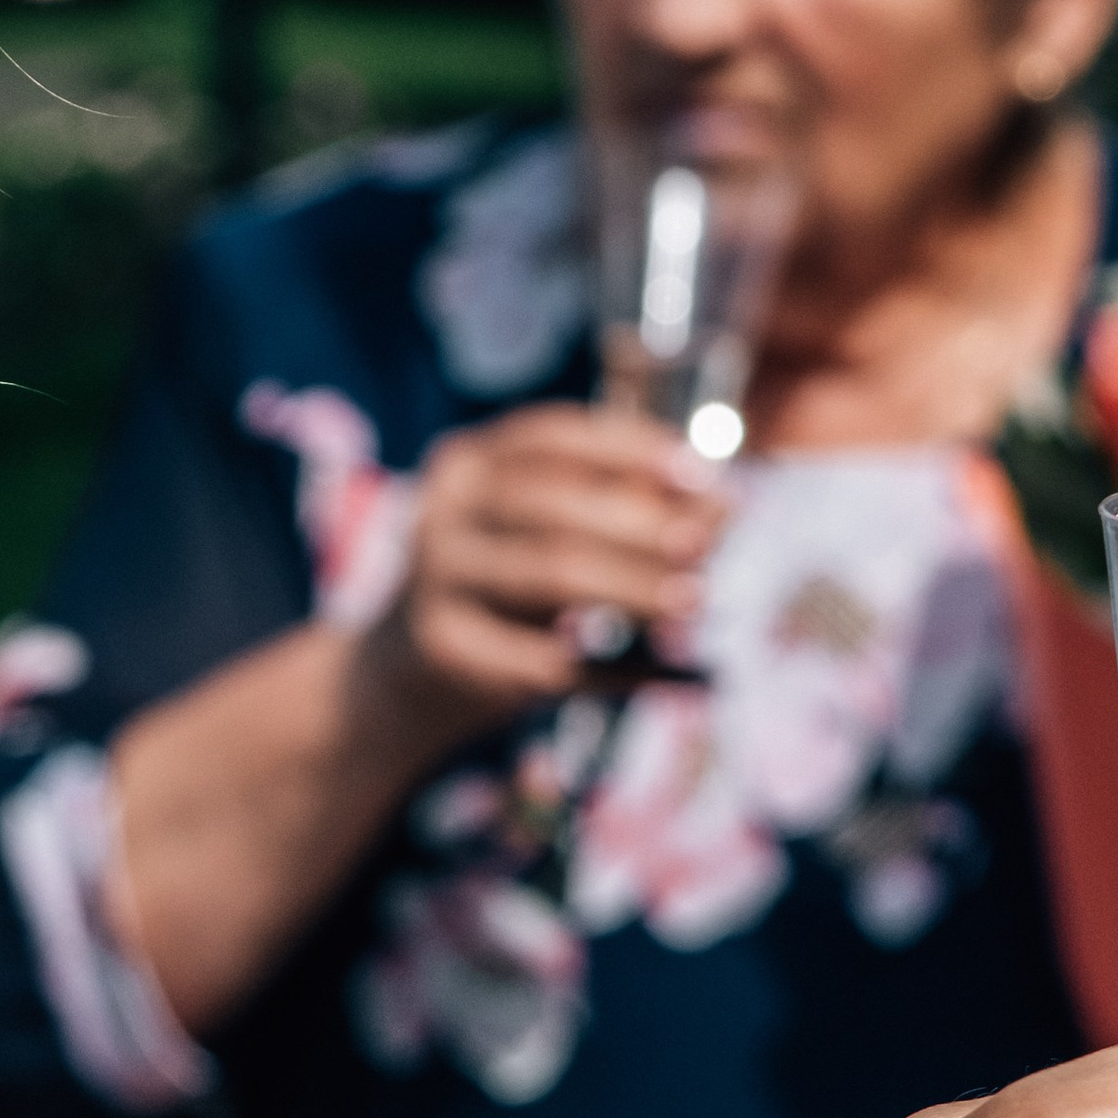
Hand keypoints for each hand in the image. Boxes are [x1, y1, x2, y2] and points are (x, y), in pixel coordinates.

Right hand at [356, 401, 726, 755]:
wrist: (399, 680)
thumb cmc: (496, 593)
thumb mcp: (538, 538)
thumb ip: (615, 513)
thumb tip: (719, 511)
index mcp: (467, 465)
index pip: (551, 437)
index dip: (629, 447)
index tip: (699, 474)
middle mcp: (442, 512)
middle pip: (554, 505)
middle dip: (640, 523)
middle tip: (704, 545)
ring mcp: (435, 581)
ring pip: (551, 574)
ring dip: (634, 587)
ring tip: (694, 602)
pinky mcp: (447, 651)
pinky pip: (545, 660)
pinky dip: (616, 667)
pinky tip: (668, 674)